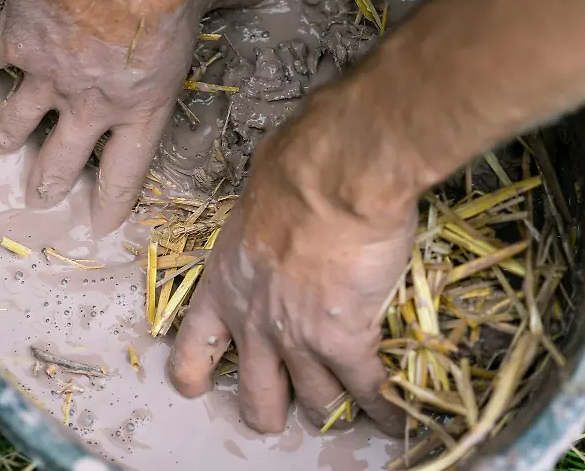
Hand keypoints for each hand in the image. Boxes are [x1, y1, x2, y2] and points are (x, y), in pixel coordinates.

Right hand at [0, 0, 277, 234]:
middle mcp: (91, 103)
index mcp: (141, 104)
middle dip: (50, 183)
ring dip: (2, 137)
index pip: (127, 169)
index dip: (114, 201)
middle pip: (64, 159)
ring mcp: (47, 78)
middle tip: (39, 197)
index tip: (100, 224)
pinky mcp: (14, 43)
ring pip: (16, 123)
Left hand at [167, 83, 416, 435]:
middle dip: (268, 411)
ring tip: (347, 413)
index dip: (194, 373)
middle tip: (283, 411)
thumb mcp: (257, 199)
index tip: (197, 386)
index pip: (193, 347)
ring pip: (316, 402)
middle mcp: (253, 323)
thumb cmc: (293, 171)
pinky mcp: (345, 341)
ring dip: (332, 409)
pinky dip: (381, 406)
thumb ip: (263, 217)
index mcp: (223, 286)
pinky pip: (365, 389)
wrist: (330, 178)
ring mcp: (298, 339)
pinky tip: (391, 413)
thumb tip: (278, 191)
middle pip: (255, 395)